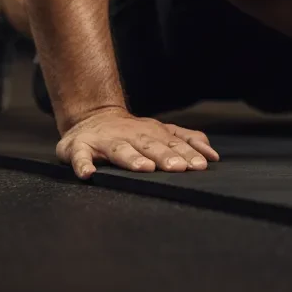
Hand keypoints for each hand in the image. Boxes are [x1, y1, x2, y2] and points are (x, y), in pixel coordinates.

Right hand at [56, 107, 220, 178]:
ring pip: (120, 149)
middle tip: (178, 168)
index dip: (187, 154)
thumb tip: (212, 155)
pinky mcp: (80, 147)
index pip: (173, 144)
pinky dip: (83, 165)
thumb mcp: (161, 132)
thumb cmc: (132, 131)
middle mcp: (131, 135)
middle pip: (150, 145)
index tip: (200, 166)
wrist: (93, 117)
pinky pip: (80, 157)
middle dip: (165, 156)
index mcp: (152, 133)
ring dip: (132, 159)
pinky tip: (88, 174)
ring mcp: (105, 140)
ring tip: (144, 168)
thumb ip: (186, 140)